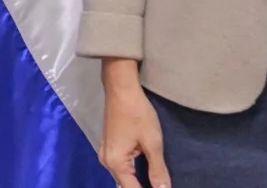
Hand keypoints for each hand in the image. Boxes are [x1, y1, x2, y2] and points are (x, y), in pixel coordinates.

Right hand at [98, 58, 169, 187]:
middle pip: (125, 185)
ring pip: (123, 177)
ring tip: (155, 181)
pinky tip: (146, 171)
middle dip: (143, 187)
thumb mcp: (152, 142)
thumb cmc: (138, 113)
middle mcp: (106, 162)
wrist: (122, 89)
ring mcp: (106, 154)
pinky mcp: (109, 147)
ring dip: (138, 181)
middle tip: (160, 185)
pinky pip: (121, 167)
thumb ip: (158, 169)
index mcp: (115, 163)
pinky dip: (133, 171)